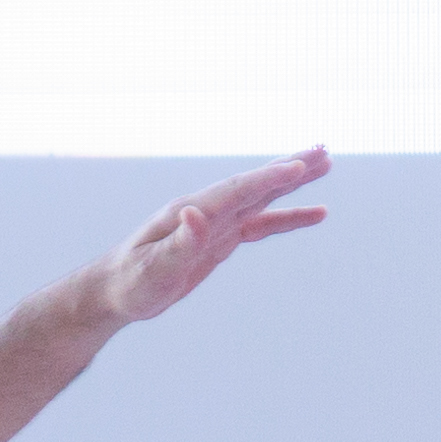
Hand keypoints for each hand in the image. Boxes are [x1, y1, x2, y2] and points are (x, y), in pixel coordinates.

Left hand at [94, 149, 332, 326]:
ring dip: (293, 182)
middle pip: (254, 184)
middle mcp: (205, 211)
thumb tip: (196, 213)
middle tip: (325, 150)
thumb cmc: (130, 282)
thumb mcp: (152, 269)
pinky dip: (287, 217)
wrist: (114, 292)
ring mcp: (214, 224)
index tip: (300, 165)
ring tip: (327, 164)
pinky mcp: (220, 239)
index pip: (236, 191)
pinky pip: (261, 224)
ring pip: (261, 198)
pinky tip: (314, 213)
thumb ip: (177, 244)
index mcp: (189, 213)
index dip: (267, 178)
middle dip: (289, 167)